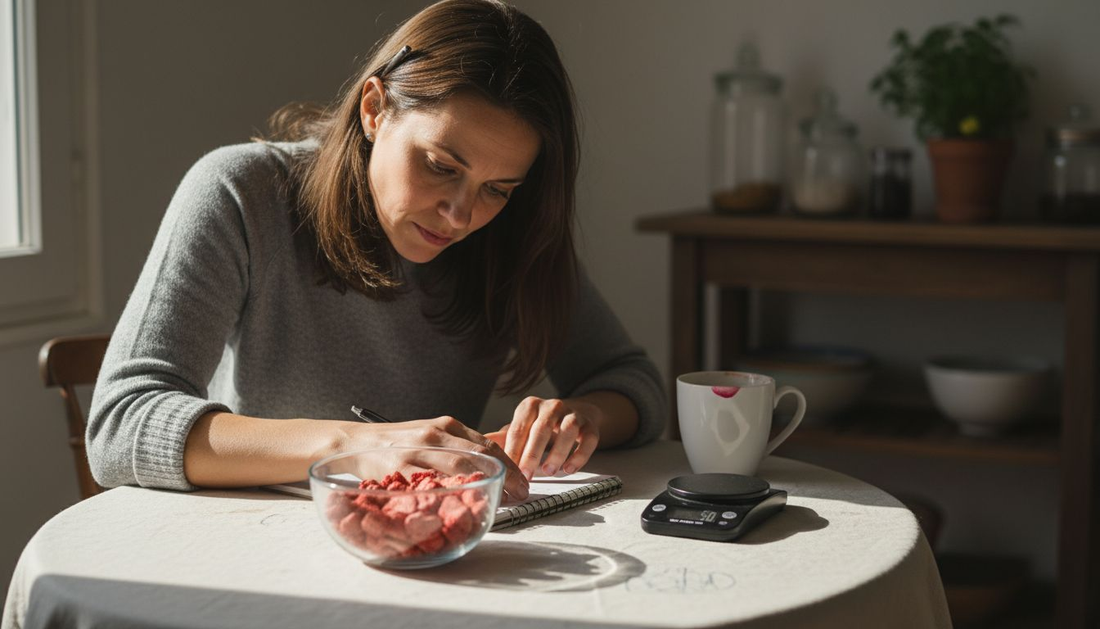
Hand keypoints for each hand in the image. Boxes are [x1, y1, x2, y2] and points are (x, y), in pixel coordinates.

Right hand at [339, 415, 528, 499]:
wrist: (356, 442)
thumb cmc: (398, 443)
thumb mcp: (432, 435)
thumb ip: (458, 446)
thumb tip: (493, 464)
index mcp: (445, 425)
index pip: (487, 443)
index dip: (509, 463)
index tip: (523, 480)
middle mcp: (433, 434)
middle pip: (478, 455)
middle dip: (504, 475)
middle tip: (520, 493)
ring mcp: (417, 451)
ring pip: (458, 468)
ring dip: (483, 486)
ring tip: (498, 501)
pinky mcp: (399, 469)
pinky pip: (430, 484)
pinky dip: (450, 494)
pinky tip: (462, 504)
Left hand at [485, 396, 599, 479]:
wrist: (574, 415)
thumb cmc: (539, 427)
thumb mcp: (520, 430)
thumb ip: (501, 440)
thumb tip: (474, 451)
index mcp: (529, 407)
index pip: (519, 428)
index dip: (514, 450)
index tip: (509, 471)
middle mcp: (552, 406)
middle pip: (542, 428)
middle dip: (533, 453)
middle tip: (527, 475)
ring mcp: (573, 414)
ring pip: (568, 430)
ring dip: (558, 452)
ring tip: (549, 471)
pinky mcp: (590, 425)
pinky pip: (589, 439)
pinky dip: (580, 455)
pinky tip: (569, 469)